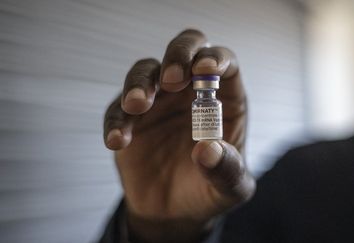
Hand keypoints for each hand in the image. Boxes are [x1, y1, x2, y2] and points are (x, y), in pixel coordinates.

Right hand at [103, 29, 254, 241]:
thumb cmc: (209, 191)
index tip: (206, 71)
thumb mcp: (229, 188)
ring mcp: (159, 102)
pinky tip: (117, 141)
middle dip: (177, 55)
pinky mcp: (132, 119)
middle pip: (185, 49)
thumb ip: (226, 170)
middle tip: (171, 80)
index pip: (224, 62)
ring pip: (145, 70)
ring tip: (137, 106)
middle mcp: (190, 92)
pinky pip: (118, 109)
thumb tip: (208, 150)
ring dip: (140, 83)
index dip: (215, 58)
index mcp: (223, 100)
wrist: (174, 213)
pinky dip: (116, 120)